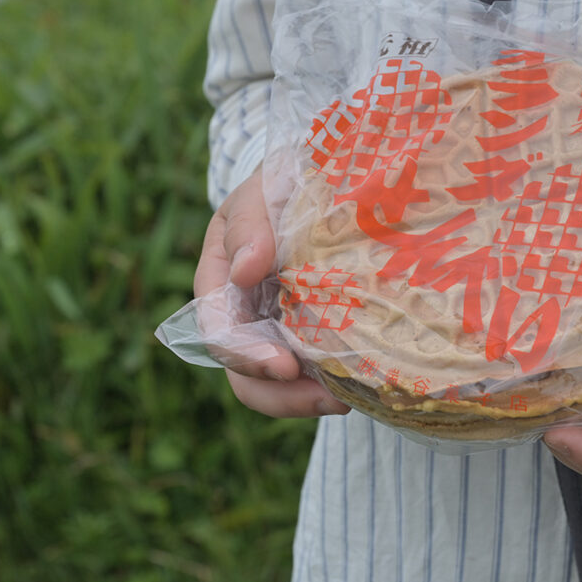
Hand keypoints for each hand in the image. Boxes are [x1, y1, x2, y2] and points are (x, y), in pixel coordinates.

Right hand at [194, 169, 349, 417]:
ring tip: (348, 400)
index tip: (283, 366)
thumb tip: (245, 272)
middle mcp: (242, 312)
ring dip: (308, 399)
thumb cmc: (286, 181)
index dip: (245, 355)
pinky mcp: (311, 333)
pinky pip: (313, 370)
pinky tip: (362, 386)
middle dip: (281, 395)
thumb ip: (249, 222)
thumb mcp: (264, 189)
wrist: (324, 181)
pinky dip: (332, 383)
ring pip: (278, 382)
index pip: (219, 329)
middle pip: (244, 372)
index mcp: (219, 278)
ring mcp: (275, 327)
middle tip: (330, 399)